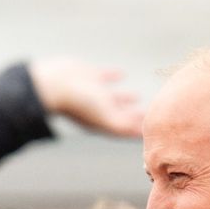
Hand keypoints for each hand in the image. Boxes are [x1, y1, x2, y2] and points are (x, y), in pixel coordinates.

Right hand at [28, 57, 143, 138]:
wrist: (55, 85)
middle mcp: (100, 110)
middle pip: (122, 115)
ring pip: (114, 98)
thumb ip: (123, 126)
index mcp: (105, 122)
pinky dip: (114, 76)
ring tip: (137, 97)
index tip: (154, 131)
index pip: (127, 128)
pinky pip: (105, 77)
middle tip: (150, 116)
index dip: (139, 130)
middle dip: (135, 117)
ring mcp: (94, 93)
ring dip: (125, 99)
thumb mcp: (105, 117)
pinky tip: (121, 74)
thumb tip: (141, 134)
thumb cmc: (80, 103)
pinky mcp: (89, 77)